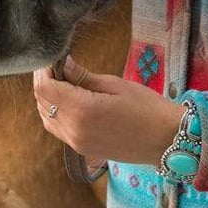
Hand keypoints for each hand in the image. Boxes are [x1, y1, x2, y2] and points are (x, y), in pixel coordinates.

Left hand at [32, 54, 186, 167]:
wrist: (166, 140)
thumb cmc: (147, 108)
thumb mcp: (115, 85)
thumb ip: (84, 77)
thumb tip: (64, 64)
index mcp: (82, 110)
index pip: (44, 88)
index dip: (42, 70)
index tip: (51, 58)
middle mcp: (73, 130)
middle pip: (41, 102)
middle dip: (45, 82)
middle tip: (57, 66)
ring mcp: (76, 143)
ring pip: (46, 117)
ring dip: (48, 98)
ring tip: (63, 81)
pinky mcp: (82, 149)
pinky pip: (57, 129)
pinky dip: (55, 113)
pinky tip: (69, 100)